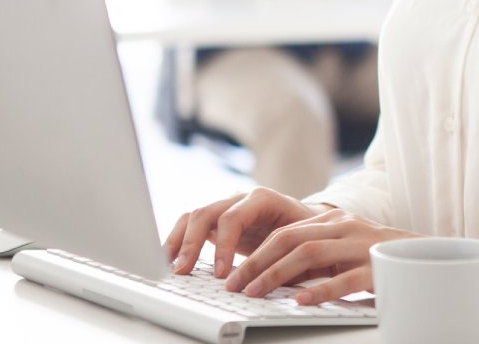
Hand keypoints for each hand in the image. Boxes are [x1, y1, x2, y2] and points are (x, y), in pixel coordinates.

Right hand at [163, 187, 327, 276]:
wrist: (309, 220)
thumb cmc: (307, 231)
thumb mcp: (299, 242)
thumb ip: (279, 256)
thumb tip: (261, 281)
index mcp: (262, 198)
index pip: (233, 218)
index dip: (223, 246)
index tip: (220, 273)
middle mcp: (239, 198)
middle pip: (205, 213)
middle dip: (191, 244)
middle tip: (183, 271)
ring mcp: (225, 206)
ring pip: (193, 216)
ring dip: (178, 242)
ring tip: (169, 268)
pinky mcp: (217, 219)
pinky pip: (191, 226)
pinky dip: (178, 241)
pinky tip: (170, 261)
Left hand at [223, 207, 421, 304]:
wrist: (426, 255)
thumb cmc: (377, 256)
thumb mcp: (342, 247)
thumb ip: (313, 253)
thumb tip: (270, 273)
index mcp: (333, 220)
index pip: (285, 231)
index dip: (256, 253)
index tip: (235, 274)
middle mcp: (345, 227)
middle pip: (291, 239)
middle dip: (258, 263)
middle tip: (236, 285)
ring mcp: (360, 246)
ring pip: (310, 254)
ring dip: (277, 274)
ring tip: (257, 292)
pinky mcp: (376, 267)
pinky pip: (345, 278)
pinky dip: (320, 290)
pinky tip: (302, 301)